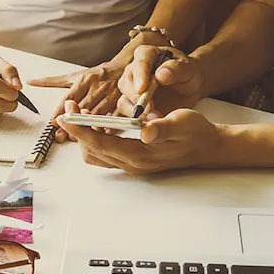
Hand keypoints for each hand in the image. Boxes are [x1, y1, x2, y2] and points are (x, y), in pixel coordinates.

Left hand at [27, 62, 122, 141]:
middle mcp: (97, 87)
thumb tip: (31, 81)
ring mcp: (111, 95)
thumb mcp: (74, 75)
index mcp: (85, 79)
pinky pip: (113, 117)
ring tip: (76, 139)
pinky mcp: (122, 103)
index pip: (70, 96)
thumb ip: (52, 81)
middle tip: (61, 135)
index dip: (62, 110)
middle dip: (71, 123)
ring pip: (97, 114)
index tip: (54, 122)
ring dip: (86, 127)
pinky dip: (105, 127)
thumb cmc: (97, 74)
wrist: (123, 67)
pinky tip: (97, 136)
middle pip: (82, 108)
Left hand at [56, 100, 221, 175]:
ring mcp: (131, 165)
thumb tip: (146, 131)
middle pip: (92, 150)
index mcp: (140, 155)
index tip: (65, 114)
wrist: (208, 147)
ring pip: (95, 154)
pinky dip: (95, 139)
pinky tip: (97, 123)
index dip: (80, 129)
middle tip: (71, 109)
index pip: (100, 143)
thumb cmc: (195, 132)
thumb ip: (163, 128)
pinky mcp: (132, 161)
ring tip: (82, 114)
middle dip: (77, 130)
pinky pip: (105, 153)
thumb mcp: (182, 122)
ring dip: (85, 135)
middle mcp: (131, 164)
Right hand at [117, 45, 203, 118]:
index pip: (140, 60)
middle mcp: (135, 70)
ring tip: (153, 116)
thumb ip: (177, 69)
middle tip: (149, 107)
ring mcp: (131, 87)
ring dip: (134, 110)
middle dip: (135, 97)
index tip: (142, 89)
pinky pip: (126, 112)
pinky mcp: (132, 103)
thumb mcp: (188, 69)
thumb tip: (161, 74)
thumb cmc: (188, 73)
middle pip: (126, 82)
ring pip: (123, 99)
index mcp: (147, 54)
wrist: (190, 87)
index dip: (140, 74)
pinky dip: (135, 119)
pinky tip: (149, 121)